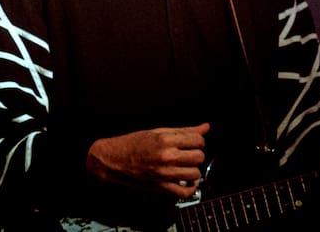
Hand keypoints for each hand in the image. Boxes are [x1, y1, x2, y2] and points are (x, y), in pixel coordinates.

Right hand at [85, 122, 209, 197]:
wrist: (114, 159)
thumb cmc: (135, 143)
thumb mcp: (159, 132)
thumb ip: (185, 131)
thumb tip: (206, 127)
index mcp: (166, 140)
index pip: (198, 140)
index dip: (198, 141)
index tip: (192, 142)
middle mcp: (166, 156)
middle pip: (199, 156)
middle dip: (196, 154)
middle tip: (188, 154)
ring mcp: (164, 173)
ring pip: (195, 173)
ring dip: (193, 170)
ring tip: (186, 166)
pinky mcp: (160, 187)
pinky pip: (184, 192)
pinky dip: (191, 189)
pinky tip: (188, 182)